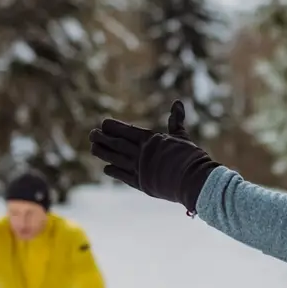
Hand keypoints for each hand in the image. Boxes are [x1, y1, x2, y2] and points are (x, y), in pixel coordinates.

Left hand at [89, 100, 218, 213]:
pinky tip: (106, 168)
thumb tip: (178, 102)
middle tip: (91, 134)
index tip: (103, 124)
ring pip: (116, 159)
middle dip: (103, 138)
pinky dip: (114, 171)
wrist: (195, 181)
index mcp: (151, 140)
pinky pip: (123, 176)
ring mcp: (140, 169)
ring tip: (93, 148)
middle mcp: (142, 154)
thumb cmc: (191, 157)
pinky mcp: (142, 184)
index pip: (127, 131)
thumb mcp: (182, 136)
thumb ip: (176, 121)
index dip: (114, 127)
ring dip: (103, 153)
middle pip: (117, 144)